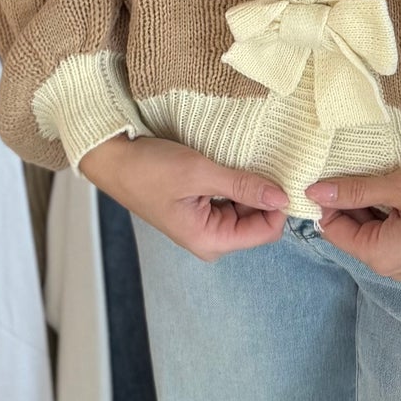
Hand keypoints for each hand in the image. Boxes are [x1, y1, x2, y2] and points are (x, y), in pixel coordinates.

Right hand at [79, 133, 287, 261]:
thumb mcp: (199, 173)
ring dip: (250, 187)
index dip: (279, 205)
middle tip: (266, 161)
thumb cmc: (149, 169)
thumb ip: (242, 186)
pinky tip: (233, 164)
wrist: (114, 160)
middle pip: (258, 221)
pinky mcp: (200, 211)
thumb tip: (282, 197)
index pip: (266, 231)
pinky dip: (236, 184)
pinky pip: (231, 201)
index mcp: (210, 241)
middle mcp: (210, 240)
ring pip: (246, 209)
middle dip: (265, 195)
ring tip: (246, 159)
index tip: (286, 174)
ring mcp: (205, 226)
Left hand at [304, 165, 400, 280]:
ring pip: (372, 230)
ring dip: (370, 204)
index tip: (336, 169)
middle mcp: (391, 268)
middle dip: (351, 200)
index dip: (330, 199)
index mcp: (381, 257)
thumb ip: (356, 189)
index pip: (333, 230)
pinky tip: (398, 189)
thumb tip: (313, 191)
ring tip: (381, 174)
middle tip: (363, 167)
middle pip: (352, 231)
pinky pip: (392, 233)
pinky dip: (388, 211)